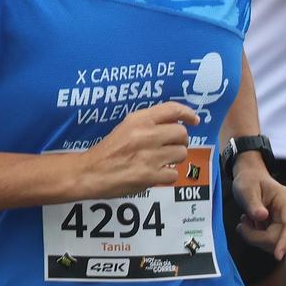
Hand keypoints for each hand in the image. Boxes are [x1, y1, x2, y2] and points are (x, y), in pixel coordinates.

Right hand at [79, 102, 200, 197]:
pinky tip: (155, 174)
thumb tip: (175, 123)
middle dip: (180, 141)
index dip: (188, 113)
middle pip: (182, 133)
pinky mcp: (151, 176)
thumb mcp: (125, 128)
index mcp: (138, 120)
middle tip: (170, 146)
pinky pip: (174, 174)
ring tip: (161, 160)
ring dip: (175, 158)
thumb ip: (148, 124)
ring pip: (182, 154)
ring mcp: (150, 156)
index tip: (194, 120)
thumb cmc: (107, 150)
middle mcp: (147, 135)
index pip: (172, 109)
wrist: (90, 172)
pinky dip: (167, 176)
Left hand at [230, 158, 285, 259]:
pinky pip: (271, 241)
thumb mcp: (246, 189)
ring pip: (275, 243)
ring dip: (256, 236)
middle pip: (280, 238)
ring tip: (246, 219)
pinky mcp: (282, 229)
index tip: (278, 255)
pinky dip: (257, 236)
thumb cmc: (249, 182)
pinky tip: (251, 223)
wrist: (252, 179)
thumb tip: (262, 217)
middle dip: (257, 237)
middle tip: (242, 224)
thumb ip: (252, 203)